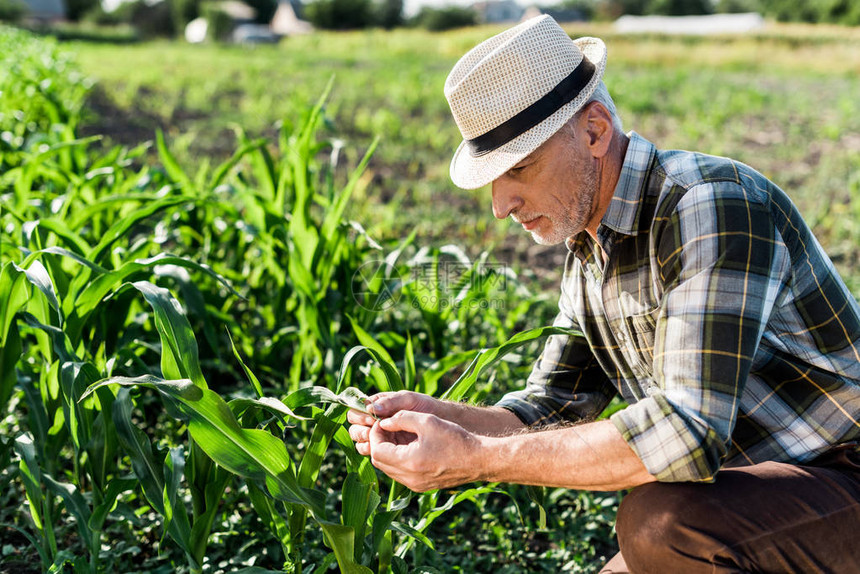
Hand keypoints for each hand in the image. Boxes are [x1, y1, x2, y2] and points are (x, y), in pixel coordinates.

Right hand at [347, 391, 439, 456]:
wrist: (445, 423)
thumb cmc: (428, 407)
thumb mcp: (410, 400)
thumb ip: (391, 401)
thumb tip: (370, 408)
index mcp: (379, 406)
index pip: (358, 410)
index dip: (360, 415)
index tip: (371, 419)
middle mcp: (377, 421)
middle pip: (355, 427)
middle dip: (359, 430)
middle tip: (370, 432)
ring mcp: (382, 437)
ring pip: (361, 442)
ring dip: (363, 442)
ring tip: (373, 442)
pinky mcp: (389, 450)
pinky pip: (374, 453)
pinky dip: (372, 452)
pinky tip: (379, 452)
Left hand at [368, 411, 483, 491]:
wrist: (478, 459)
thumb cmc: (455, 438)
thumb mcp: (427, 421)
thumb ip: (401, 418)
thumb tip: (384, 423)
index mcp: (409, 462)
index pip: (376, 451)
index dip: (375, 434)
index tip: (382, 422)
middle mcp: (409, 479)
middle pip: (379, 462)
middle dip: (378, 443)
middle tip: (386, 428)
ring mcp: (415, 485)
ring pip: (388, 470)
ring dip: (387, 452)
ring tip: (396, 435)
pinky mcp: (421, 486)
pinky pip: (400, 474)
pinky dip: (397, 460)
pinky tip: (407, 447)